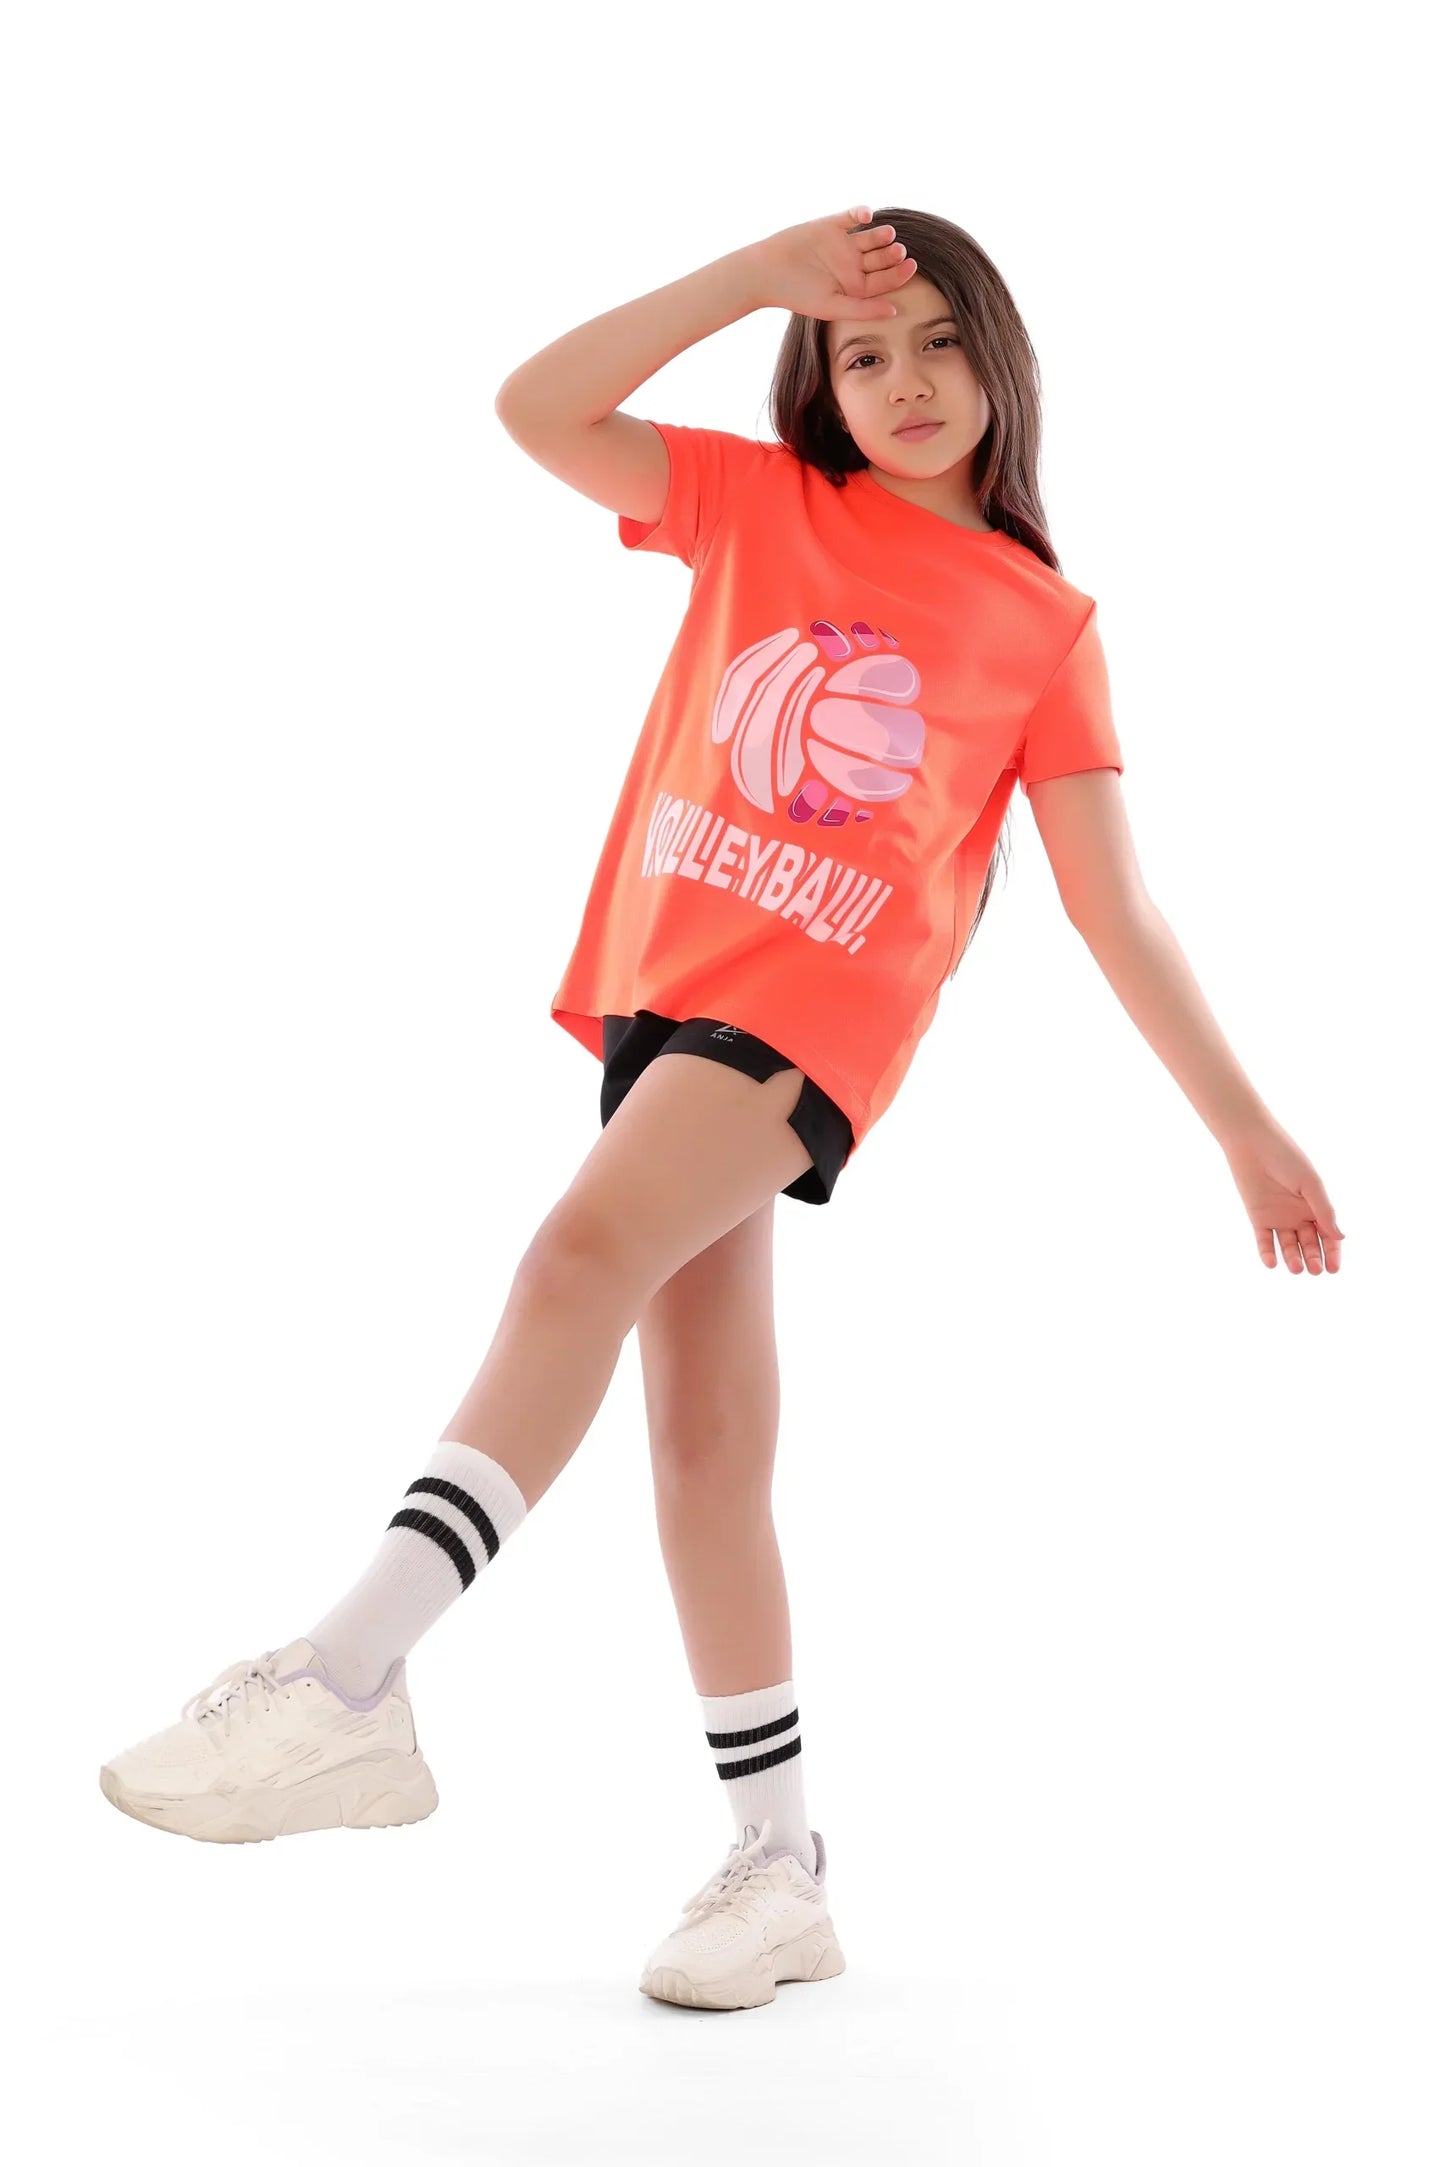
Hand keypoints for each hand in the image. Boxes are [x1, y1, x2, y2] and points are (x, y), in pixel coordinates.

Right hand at [746, 206, 916, 321]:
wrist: (767, 272)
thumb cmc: (798, 295)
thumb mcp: (833, 306)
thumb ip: (863, 309)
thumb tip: (895, 312)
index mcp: (855, 287)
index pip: (884, 280)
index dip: (899, 273)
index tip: (910, 266)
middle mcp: (852, 265)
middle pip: (881, 258)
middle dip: (891, 254)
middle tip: (899, 250)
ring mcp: (843, 244)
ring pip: (871, 237)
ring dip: (881, 235)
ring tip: (887, 234)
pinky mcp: (831, 225)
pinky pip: (851, 216)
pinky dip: (860, 213)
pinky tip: (867, 216)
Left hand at [1221, 1121, 1346, 1272]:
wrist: (1252, 1144)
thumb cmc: (1286, 1158)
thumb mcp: (1310, 1184)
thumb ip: (1324, 1210)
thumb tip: (1342, 1236)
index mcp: (1316, 1206)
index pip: (1328, 1235)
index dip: (1332, 1252)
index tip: (1333, 1269)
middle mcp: (1299, 1215)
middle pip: (1309, 1244)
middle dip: (1313, 1258)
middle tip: (1315, 1270)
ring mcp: (1279, 1218)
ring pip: (1288, 1246)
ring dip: (1293, 1258)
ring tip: (1297, 1268)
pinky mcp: (1258, 1218)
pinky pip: (1264, 1241)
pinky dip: (1267, 1253)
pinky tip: (1272, 1263)